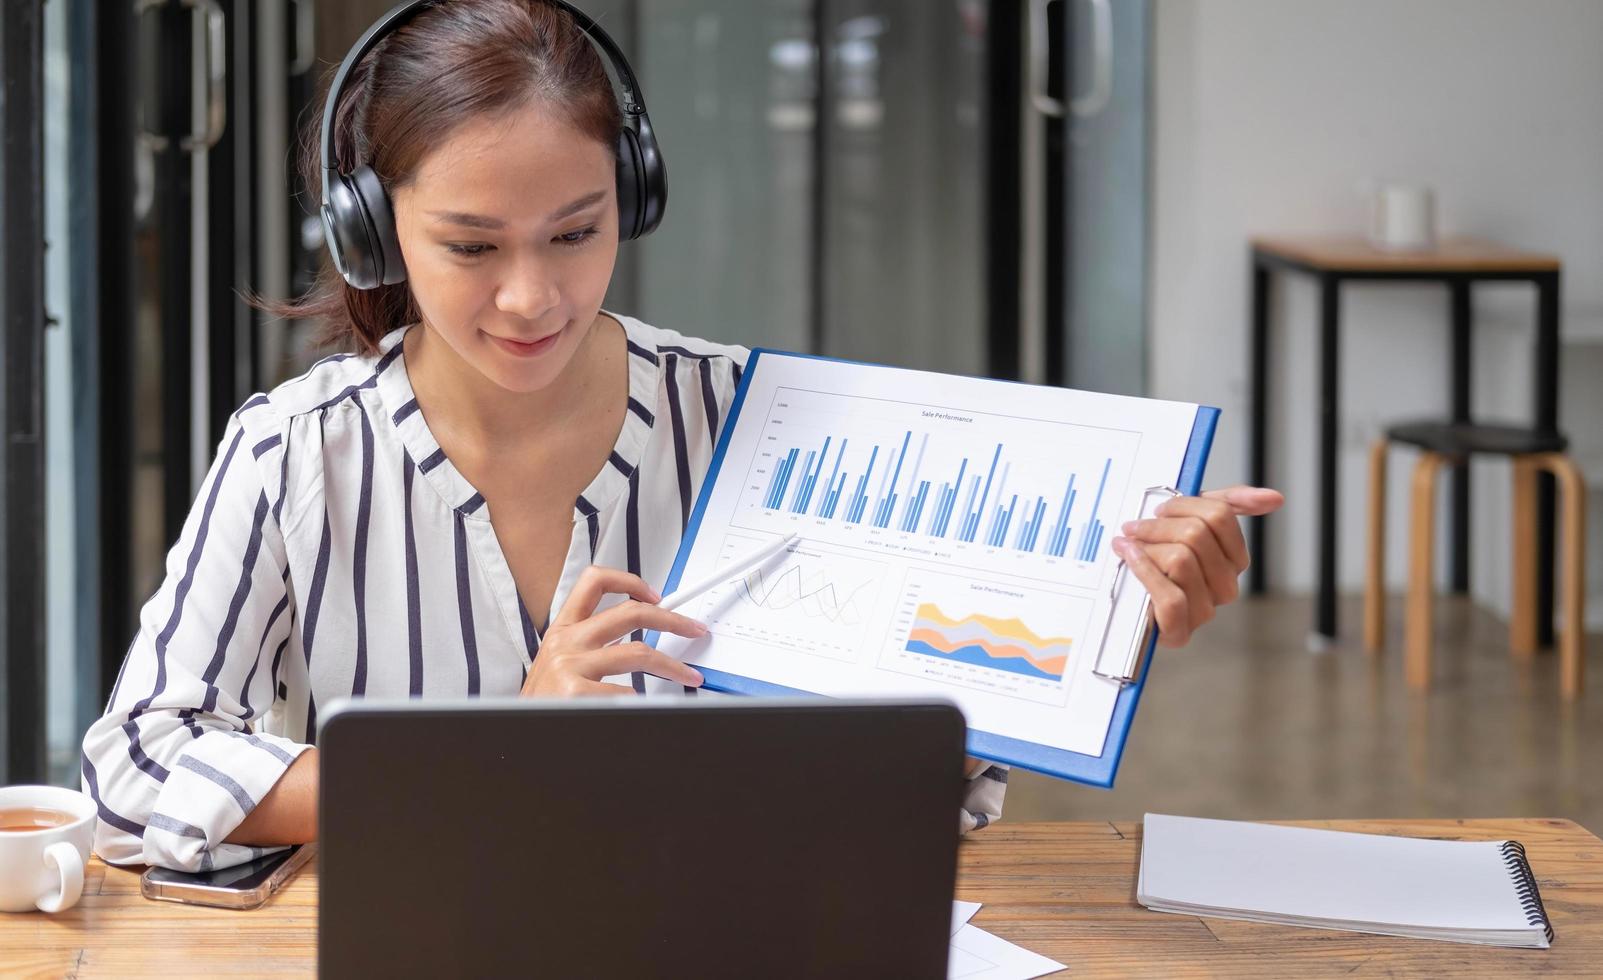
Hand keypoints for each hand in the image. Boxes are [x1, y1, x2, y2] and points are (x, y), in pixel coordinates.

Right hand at [519, 566, 707, 696]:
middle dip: (670, 619)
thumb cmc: (543, 702)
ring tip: (689, 676)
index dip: (630, 581)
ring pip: (639, 652)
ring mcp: (570, 665)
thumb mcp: (558, 664)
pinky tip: (641, 708)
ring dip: (672, 666)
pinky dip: (641, 702)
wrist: (515, 732)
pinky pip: (626, 693)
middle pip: (630, 612)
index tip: (656, 594)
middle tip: (691, 628)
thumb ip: (590, 647)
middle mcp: (566, 642)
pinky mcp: (576, 691)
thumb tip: (637, 643)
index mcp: (562, 631)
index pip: (595, 582)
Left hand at [1111, 485, 1283, 647]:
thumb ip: (1230, 504)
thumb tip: (1275, 498)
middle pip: (1196, 535)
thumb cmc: (1158, 556)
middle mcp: (1225, 586)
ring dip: (1146, 549)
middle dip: (1158, 526)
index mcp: (1233, 559)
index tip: (1160, 509)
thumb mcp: (1190, 521)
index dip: (1184, 506)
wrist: (1126, 597)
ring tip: (1130, 547)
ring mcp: (1204, 611)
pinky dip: (1144, 571)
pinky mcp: (1179, 632)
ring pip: (1180, 561)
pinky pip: (1170, 597)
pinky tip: (1129, 558)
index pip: (1220, 516)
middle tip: (1135, 528)